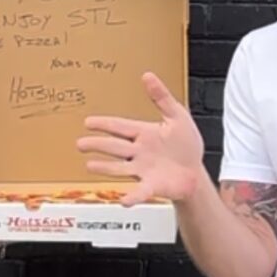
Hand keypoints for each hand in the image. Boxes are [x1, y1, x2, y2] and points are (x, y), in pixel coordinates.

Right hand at [77, 74, 204, 205]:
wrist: (196, 172)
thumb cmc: (186, 146)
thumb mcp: (177, 116)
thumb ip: (162, 97)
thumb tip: (148, 75)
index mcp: (144, 134)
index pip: (119, 127)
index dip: (104, 124)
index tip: (88, 122)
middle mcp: (139, 152)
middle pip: (114, 147)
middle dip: (97, 145)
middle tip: (80, 144)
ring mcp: (143, 170)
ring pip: (120, 168)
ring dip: (105, 168)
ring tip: (89, 166)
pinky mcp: (152, 186)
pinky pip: (140, 191)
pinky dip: (132, 196)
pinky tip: (123, 200)